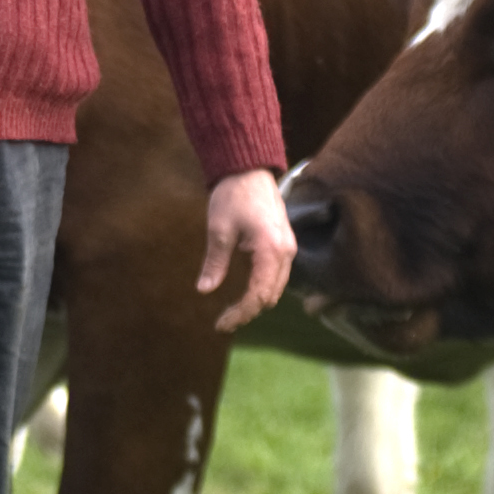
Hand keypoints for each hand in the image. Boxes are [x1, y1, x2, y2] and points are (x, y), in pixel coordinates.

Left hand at [196, 168, 296, 332]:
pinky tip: (245, 290)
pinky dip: (263, 288)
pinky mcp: (285, 243)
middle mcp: (285, 252)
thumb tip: (205, 290)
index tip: (221, 324)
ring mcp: (289, 247)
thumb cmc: (233, 195)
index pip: (258, 296)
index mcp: (270, 250)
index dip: (240, 314)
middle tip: (223, 320)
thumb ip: (215, 263)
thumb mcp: (218, 230)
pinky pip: (277, 275)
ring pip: (276, 288)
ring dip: (257, 301)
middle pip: (270, 297)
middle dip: (248, 311)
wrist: (249, 168)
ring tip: (233, 310)